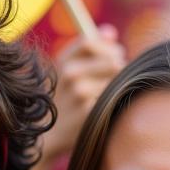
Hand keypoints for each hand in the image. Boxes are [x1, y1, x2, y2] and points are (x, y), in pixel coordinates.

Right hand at [42, 25, 125, 165]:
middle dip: (121, 68)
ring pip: (117, 82)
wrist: (48, 137)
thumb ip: (88, 50)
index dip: (108, 48)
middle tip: (118, 78)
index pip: (90, 41)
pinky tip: (106, 111)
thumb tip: (111, 32)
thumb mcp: (66, 72)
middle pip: (112, 61)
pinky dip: (116, 104)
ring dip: (120, 88)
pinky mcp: (91, 112)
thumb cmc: (63, 100)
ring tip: (110, 97)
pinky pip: (116, 100)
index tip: (116, 55)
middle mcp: (70, 74)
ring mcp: (80, 94)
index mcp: (63, 62)